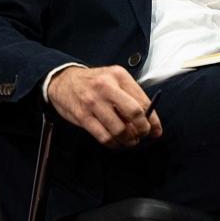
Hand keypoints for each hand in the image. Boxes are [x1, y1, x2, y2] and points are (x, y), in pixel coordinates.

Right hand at [46, 65, 162, 148]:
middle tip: (143, 135)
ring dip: (128, 140)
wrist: (63, 81)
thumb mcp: (115, 79)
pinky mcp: (82, 116)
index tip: (156, 130)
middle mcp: (107, 88)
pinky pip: (103, 136)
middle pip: (134, 113)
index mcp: (119, 76)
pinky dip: (113, 144)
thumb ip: (132, 96)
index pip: (142, 101)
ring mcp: (93, 102)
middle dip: (143, 129)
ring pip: (119, 129)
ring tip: (130, 141)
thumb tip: (151, 120)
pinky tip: (116, 143)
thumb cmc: (95, 82)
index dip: (153, 119)